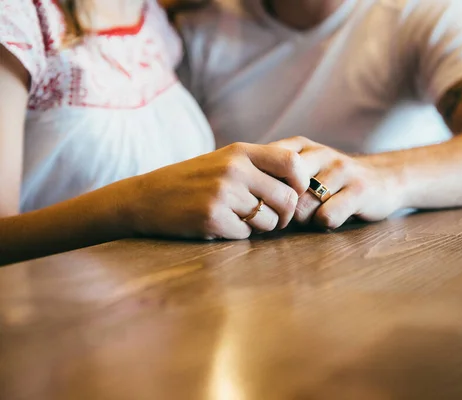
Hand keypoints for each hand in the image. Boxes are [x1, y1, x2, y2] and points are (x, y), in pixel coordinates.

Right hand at [119, 142, 309, 239]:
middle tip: (273, 219)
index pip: (292, 162)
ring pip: (269, 221)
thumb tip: (303, 183)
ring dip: (261, 227)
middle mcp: (234, 169)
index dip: (301, 183)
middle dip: (285, 215)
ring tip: (240, 219)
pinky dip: (238, 235)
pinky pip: (245, 234)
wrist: (145, 197)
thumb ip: (259, 166)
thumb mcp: (225, 161)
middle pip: (287, 198)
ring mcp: (222, 193)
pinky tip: (220, 225)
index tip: (293, 194)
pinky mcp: (211, 218)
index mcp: (241, 151)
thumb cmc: (193, 181)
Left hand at [270, 137, 402, 229]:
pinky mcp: (359, 190)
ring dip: (303, 220)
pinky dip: (324, 223)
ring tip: (312, 217)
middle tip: (287, 218)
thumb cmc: (333, 180)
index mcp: (299, 146)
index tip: (266, 205)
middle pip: (282, 189)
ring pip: (302, 206)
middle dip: (281, 210)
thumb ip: (275, 173)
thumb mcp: (304, 167)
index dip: (262, 193)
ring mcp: (341, 170)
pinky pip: (327, 215)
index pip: (265, 168)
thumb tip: (242, 193)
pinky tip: (331, 219)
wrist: (386, 178)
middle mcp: (319, 153)